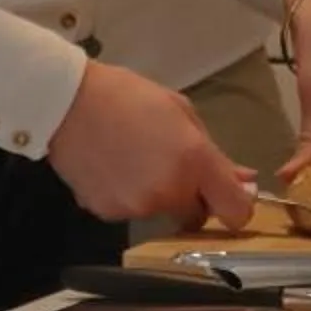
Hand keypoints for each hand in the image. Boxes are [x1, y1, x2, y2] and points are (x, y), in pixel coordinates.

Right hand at [48, 62, 258, 227]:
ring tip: (132, 159)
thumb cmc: (128, 95)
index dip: (236, 208)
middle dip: (190, 197)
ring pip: (160, 211)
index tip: (225, 196)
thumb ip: (215, 153)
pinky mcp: (107, 214)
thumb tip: (244, 180)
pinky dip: (125, 195)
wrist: (66, 101)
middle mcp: (169, 193)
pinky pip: (128, 210)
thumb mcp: (180, 111)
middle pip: (195, 215)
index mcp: (194, 162)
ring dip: (156, 194)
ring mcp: (136, 208)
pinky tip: (111, 168)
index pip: (236, 212)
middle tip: (168, 164)